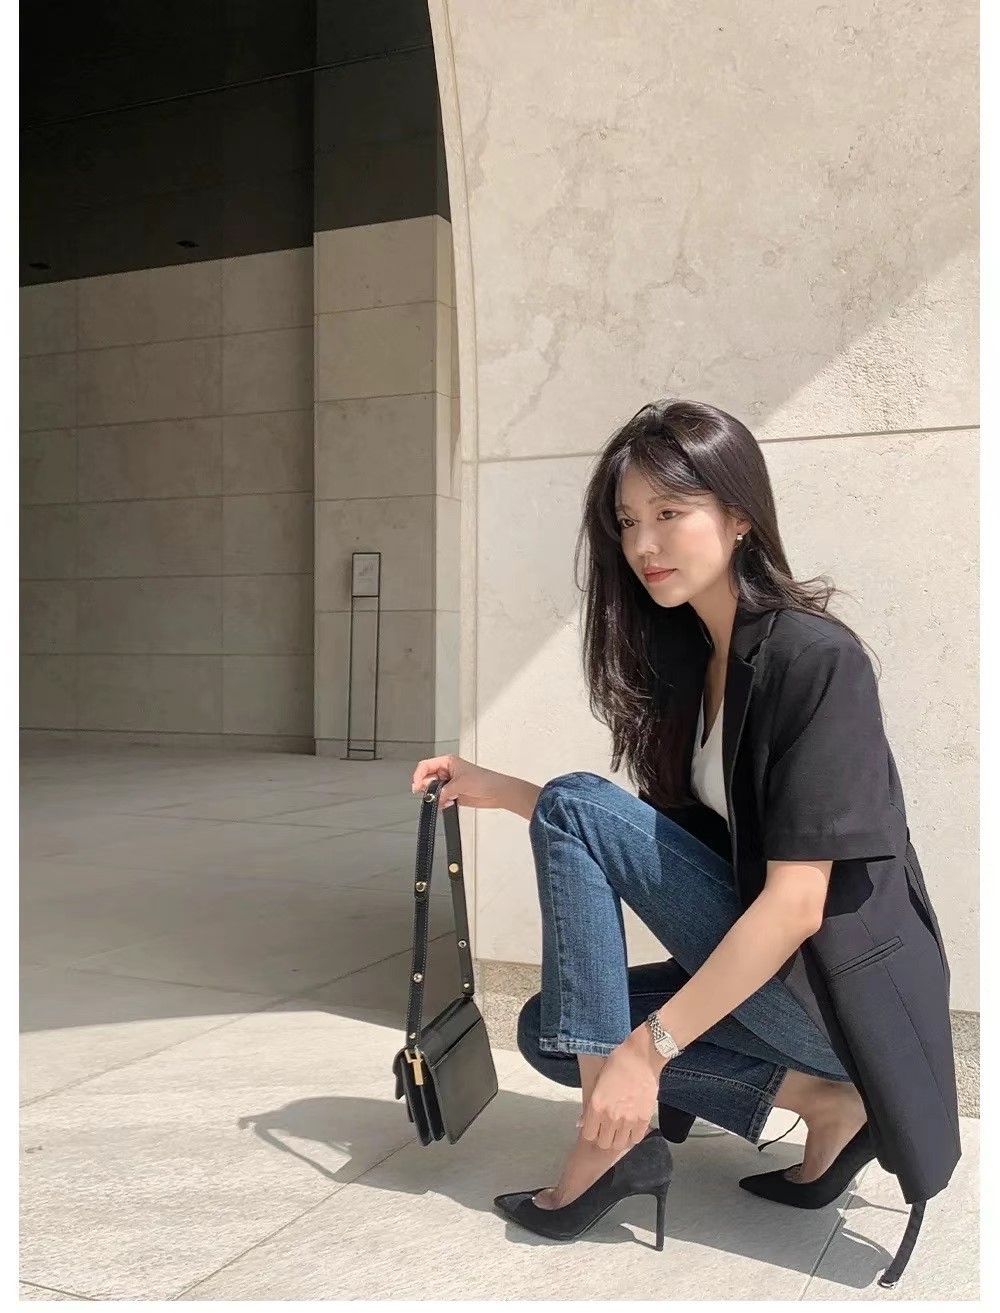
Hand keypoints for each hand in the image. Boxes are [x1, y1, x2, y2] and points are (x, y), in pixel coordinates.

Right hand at [410, 754, 508, 810]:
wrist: (497, 793)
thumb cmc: (485, 780)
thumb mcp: (461, 783)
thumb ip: (444, 791)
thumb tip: (432, 797)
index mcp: (448, 762)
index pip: (425, 766)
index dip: (418, 776)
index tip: (416, 787)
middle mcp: (447, 771)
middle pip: (426, 779)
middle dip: (427, 789)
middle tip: (431, 795)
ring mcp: (450, 783)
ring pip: (432, 791)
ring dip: (435, 797)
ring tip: (444, 799)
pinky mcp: (453, 794)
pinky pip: (440, 799)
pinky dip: (441, 803)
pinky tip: (448, 803)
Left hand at [578, 1027, 667, 1150]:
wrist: (641, 1057)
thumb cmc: (617, 1064)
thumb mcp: (597, 1082)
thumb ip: (589, 1107)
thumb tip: (581, 1124)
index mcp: (596, 1106)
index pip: (588, 1135)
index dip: (592, 1132)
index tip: (596, 1127)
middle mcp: (611, 1116)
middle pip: (604, 1143)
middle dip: (604, 1137)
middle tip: (609, 1129)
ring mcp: (628, 1119)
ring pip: (620, 1144)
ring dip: (619, 1138)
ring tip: (621, 1129)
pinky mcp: (644, 1119)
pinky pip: (637, 1138)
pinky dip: (634, 1135)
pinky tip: (633, 1126)